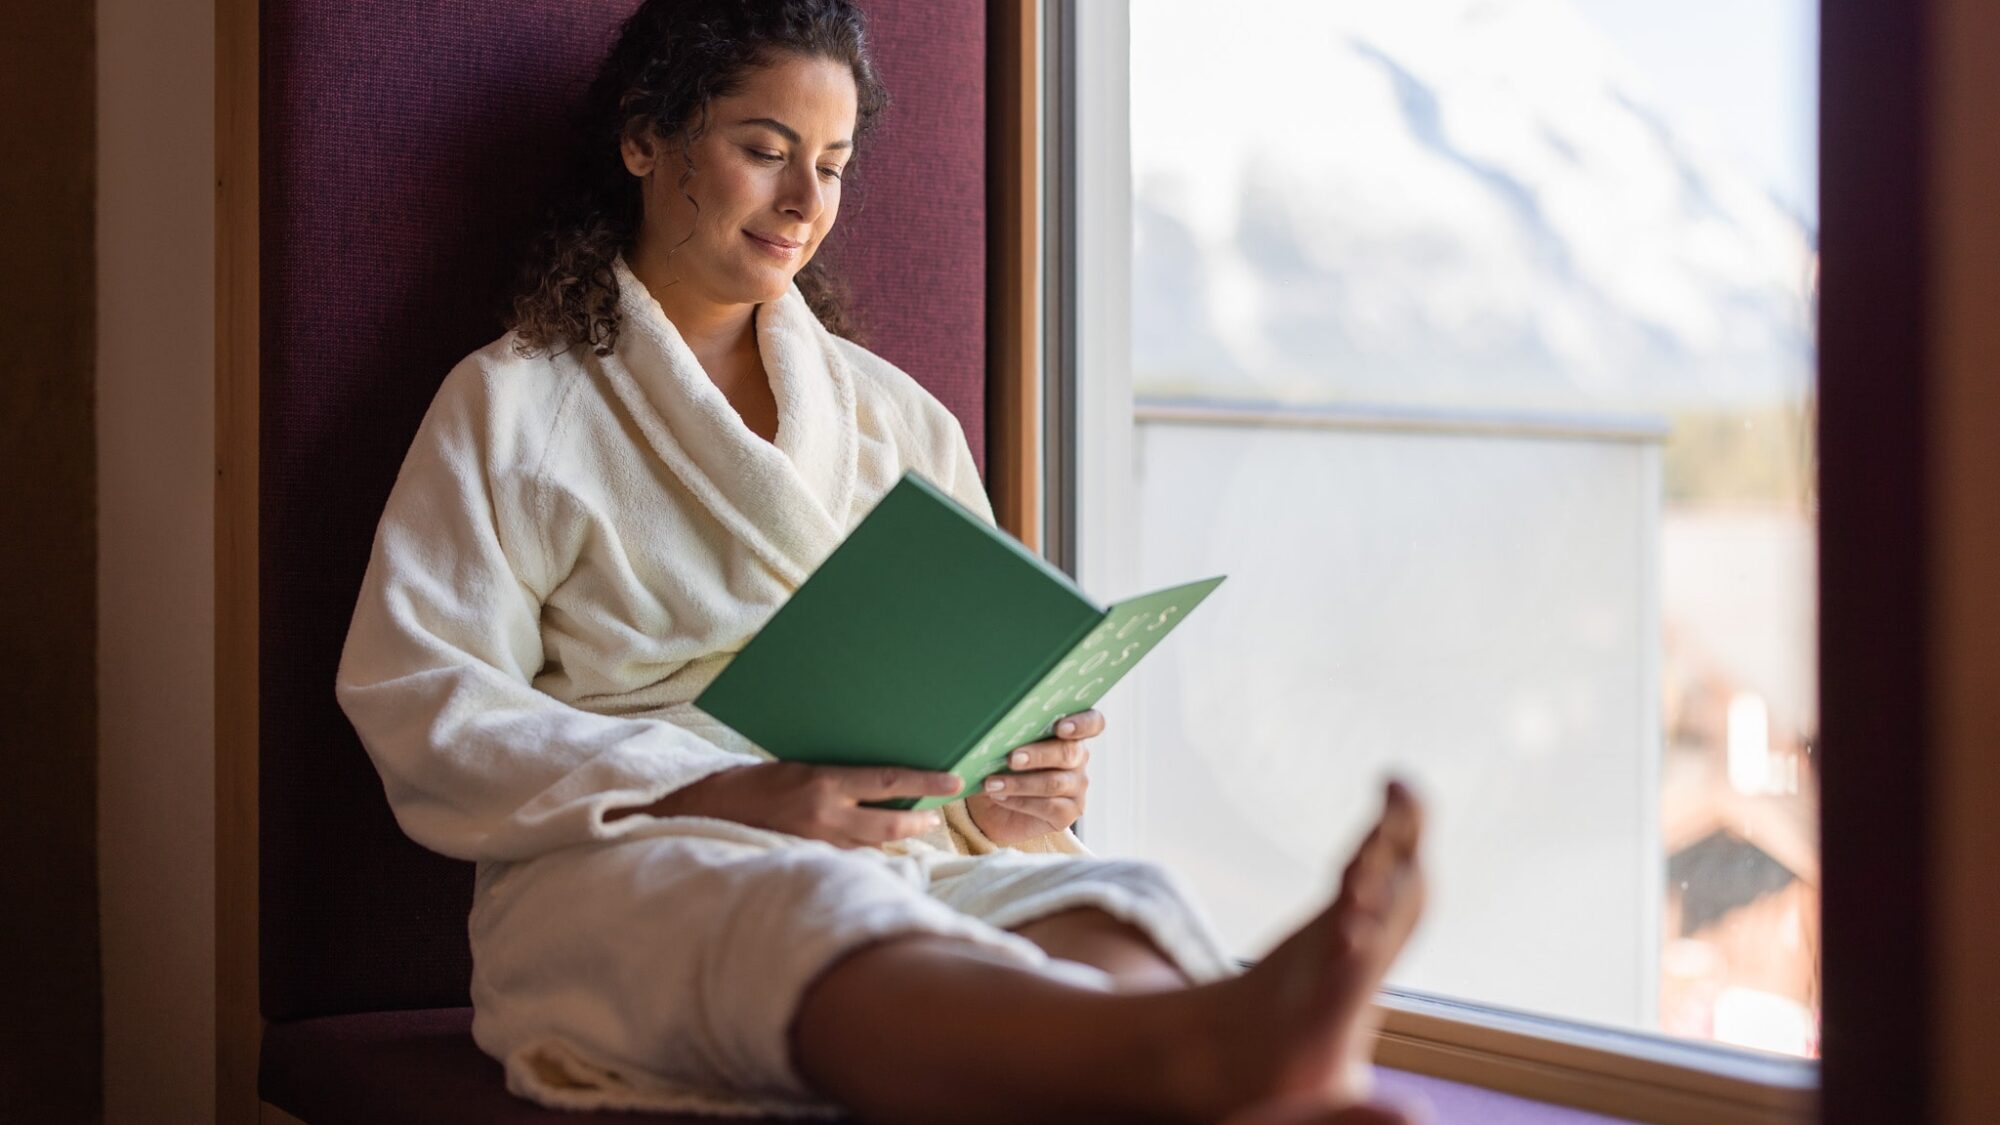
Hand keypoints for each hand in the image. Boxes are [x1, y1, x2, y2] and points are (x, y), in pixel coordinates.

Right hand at [638, 761, 963, 847]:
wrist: (705, 812)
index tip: (954, 782)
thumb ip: (837, 776)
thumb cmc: (752, 783)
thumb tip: (880, 780)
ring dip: (894, 842)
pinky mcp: (806, 864)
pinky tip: (873, 851)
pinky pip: (847, 862)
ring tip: (911, 831)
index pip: (888, 782)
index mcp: (823, 783)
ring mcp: (816, 846)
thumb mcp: (798, 766)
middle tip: (935, 817)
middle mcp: (824, 817)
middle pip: (890, 826)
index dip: (926, 783)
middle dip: (919, 823)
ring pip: (872, 849)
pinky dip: (864, 856)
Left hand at [966, 708, 1099, 845]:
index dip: (1082, 723)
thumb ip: (1009, 734)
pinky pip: (1050, 807)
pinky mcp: (1068, 814)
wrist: (989, 807)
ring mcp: (1076, 788)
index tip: (1060, 728)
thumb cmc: (997, 767)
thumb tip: (997, 727)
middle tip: (1011, 759)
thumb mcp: (1000, 747)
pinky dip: (1020, 802)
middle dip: (1037, 755)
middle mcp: (1078, 759)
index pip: (1092, 723)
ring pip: (1055, 783)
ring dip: (1019, 783)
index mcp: (1068, 734)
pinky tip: (1000, 797)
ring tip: (992, 783)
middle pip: (1068, 753)